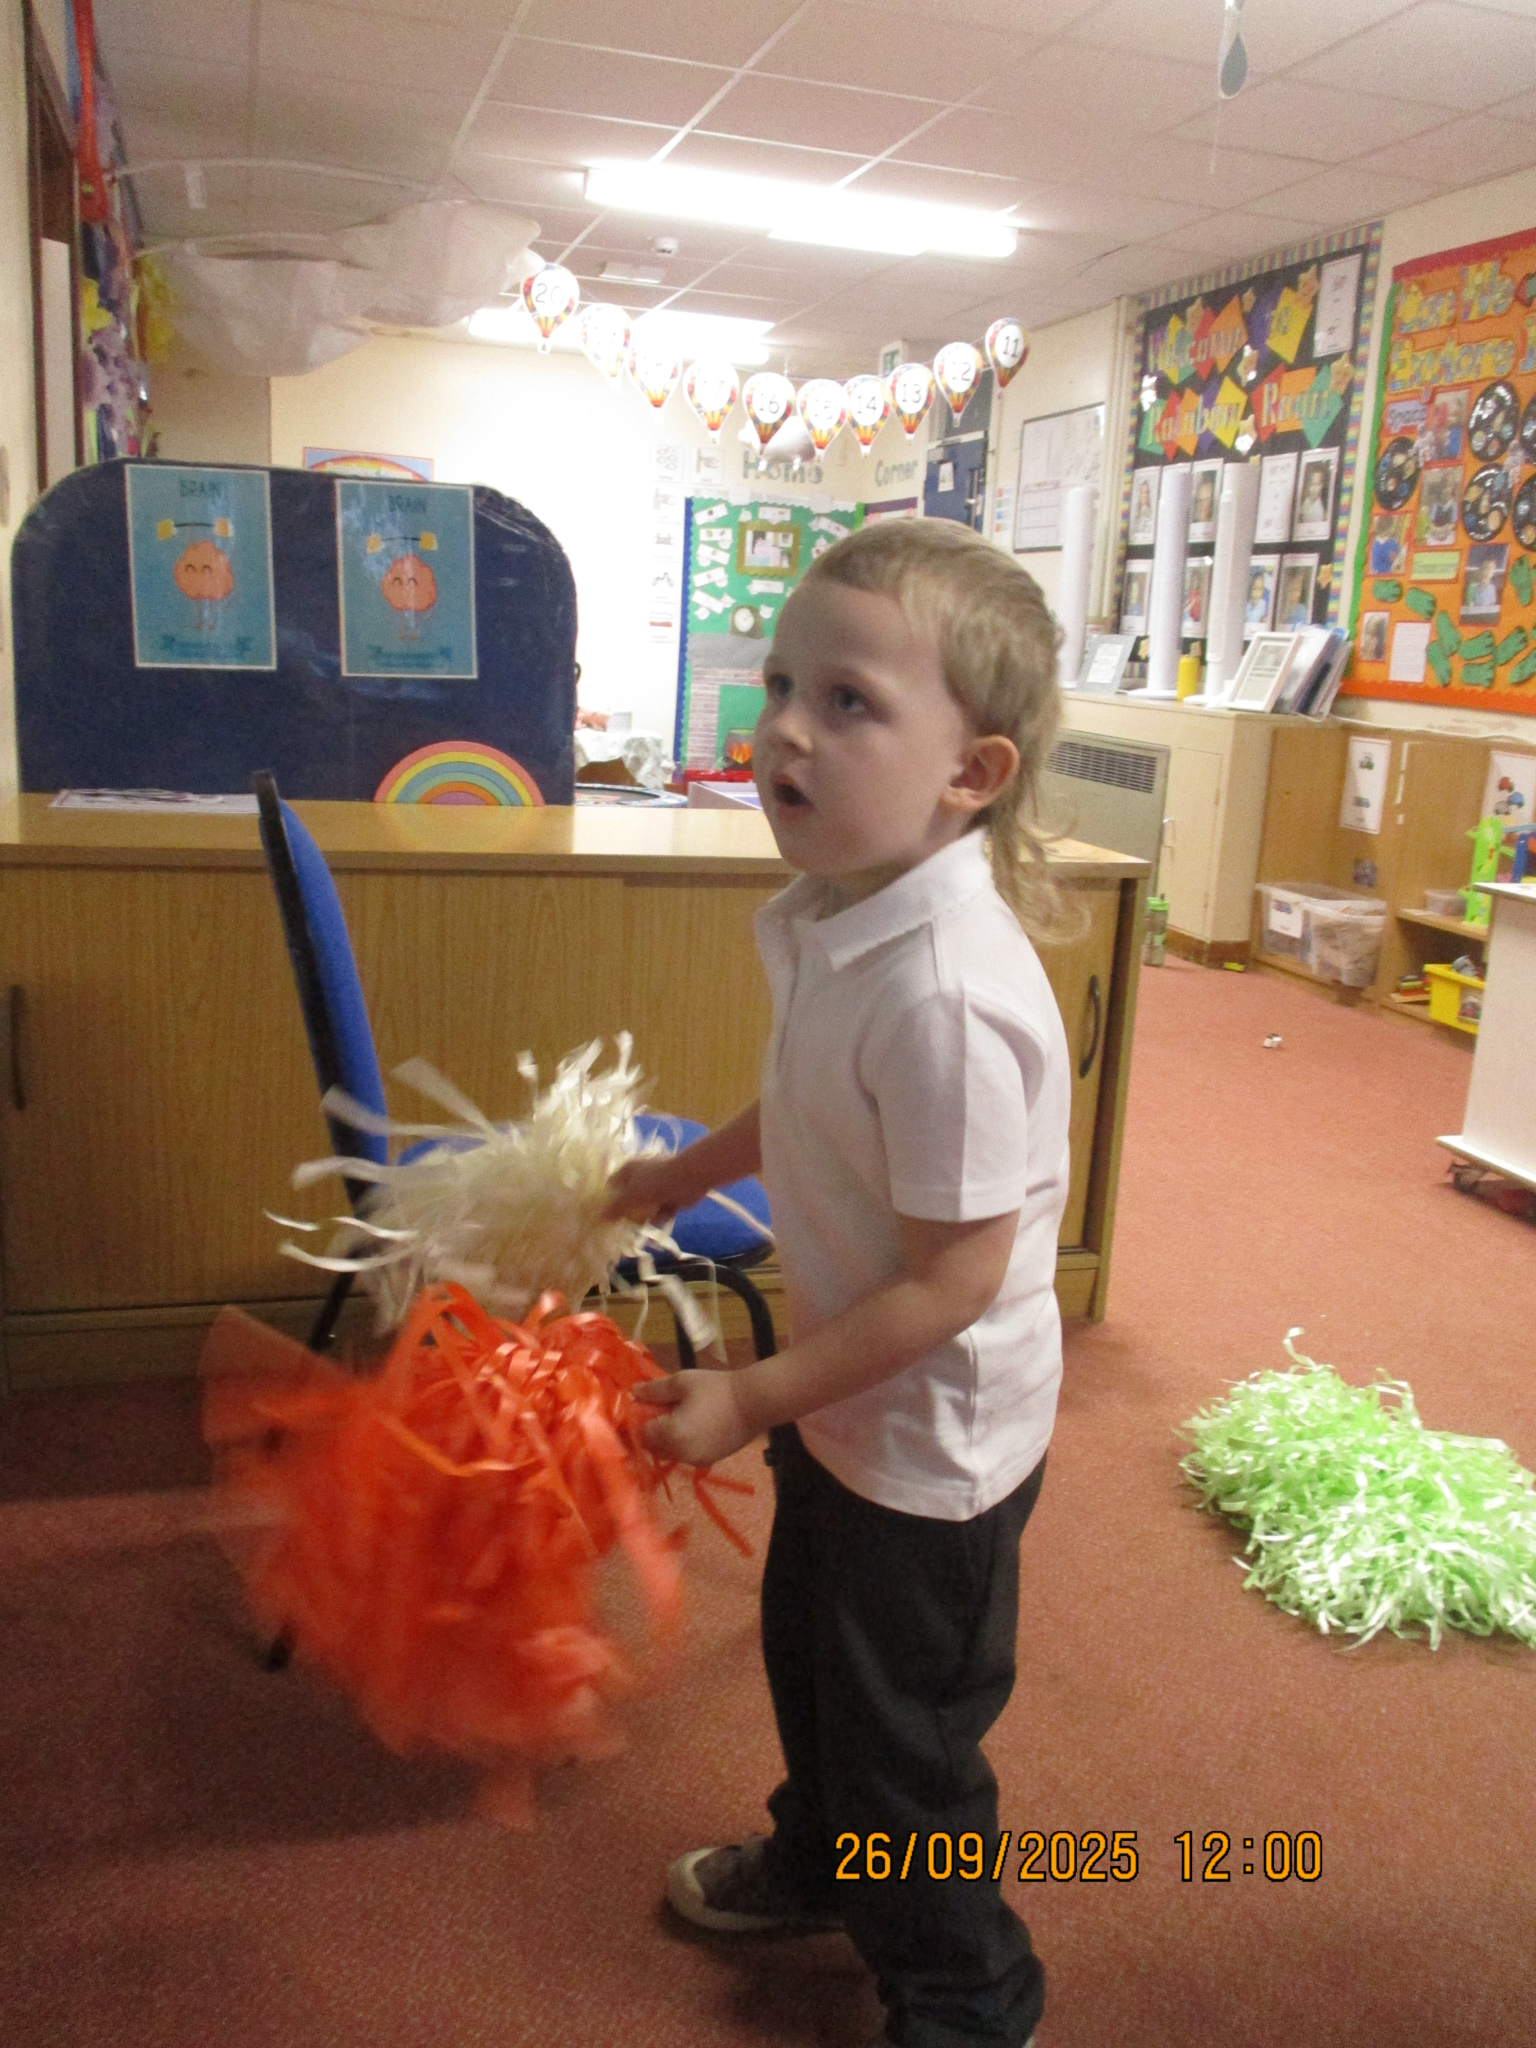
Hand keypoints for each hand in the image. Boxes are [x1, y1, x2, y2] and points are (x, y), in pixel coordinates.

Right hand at [603, 1154, 697, 1226]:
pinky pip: (660, 1210)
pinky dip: (663, 1214)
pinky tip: (668, 1211)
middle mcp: (641, 1176)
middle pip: (629, 1199)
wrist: (690, 1178)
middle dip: (632, 1212)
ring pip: (645, 1207)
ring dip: (649, 1215)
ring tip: (655, 1214)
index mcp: (628, 1170)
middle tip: (632, 1222)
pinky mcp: (669, 1195)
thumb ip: (616, 1207)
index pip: (612, 1185)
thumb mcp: (631, 1195)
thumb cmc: (656, 1182)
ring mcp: (656, 1186)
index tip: (608, 1216)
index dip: (609, 1199)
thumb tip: (600, 1217)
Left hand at [634, 1370, 755, 1466]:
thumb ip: (654, 1390)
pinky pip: (688, 1454)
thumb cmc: (716, 1389)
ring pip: (671, 1452)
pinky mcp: (711, 1461)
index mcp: (670, 1435)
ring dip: (671, 1437)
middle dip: (656, 1429)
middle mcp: (680, 1454)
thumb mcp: (682, 1382)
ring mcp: (696, 1461)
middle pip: (655, 1446)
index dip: (643, 1418)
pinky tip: (700, 1424)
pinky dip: (687, 1442)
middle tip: (671, 1407)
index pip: (642, 1434)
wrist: (754, 1403)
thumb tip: (633, 1393)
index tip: (652, 1403)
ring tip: (688, 1413)